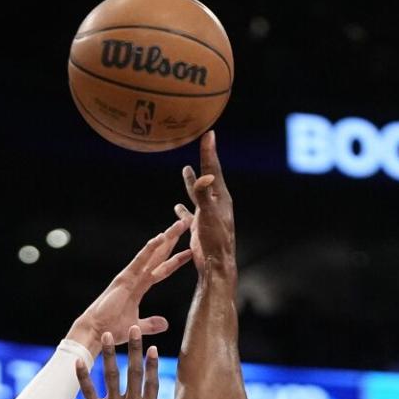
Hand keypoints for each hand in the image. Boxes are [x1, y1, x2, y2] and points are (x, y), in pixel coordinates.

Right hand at [68, 217, 191, 356]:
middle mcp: (136, 277)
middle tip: (185, 224)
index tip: (189, 251)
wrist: (96, 331)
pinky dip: (149, 249)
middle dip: (172, 240)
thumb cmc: (111, 329)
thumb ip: (150, 324)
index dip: (175, 260)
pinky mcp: (124, 279)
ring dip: (165, 239)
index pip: (162, 270)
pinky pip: (139, 261)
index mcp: (140, 287)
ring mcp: (130, 276)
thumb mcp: (136, 327)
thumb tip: (166, 324)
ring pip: (152, 254)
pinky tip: (160, 237)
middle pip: (159, 256)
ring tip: (178, 225)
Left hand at [76, 327, 169, 398]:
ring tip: (106, 336)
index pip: (151, 381)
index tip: (151, 346)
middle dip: (133, 349)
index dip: (151, 363)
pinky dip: (83, 375)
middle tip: (133, 328)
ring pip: (112, 376)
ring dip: (109, 354)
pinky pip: (89, 391)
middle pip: (133, 372)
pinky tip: (78, 361)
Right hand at [174, 131, 235, 273]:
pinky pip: (190, 213)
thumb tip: (204, 176)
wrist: (215, 264)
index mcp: (220, 197)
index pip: (213, 169)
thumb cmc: (215, 239)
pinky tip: (177, 206)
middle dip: (204, 161)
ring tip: (185, 169)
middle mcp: (215, 203)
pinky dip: (184, 208)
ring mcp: (208, 215)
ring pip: (198, 193)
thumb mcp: (209, 214)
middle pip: (208, 177)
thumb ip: (204, 194)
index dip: (209, 152)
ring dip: (192, 182)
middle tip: (203, 143)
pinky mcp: (200, 227)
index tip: (209, 134)